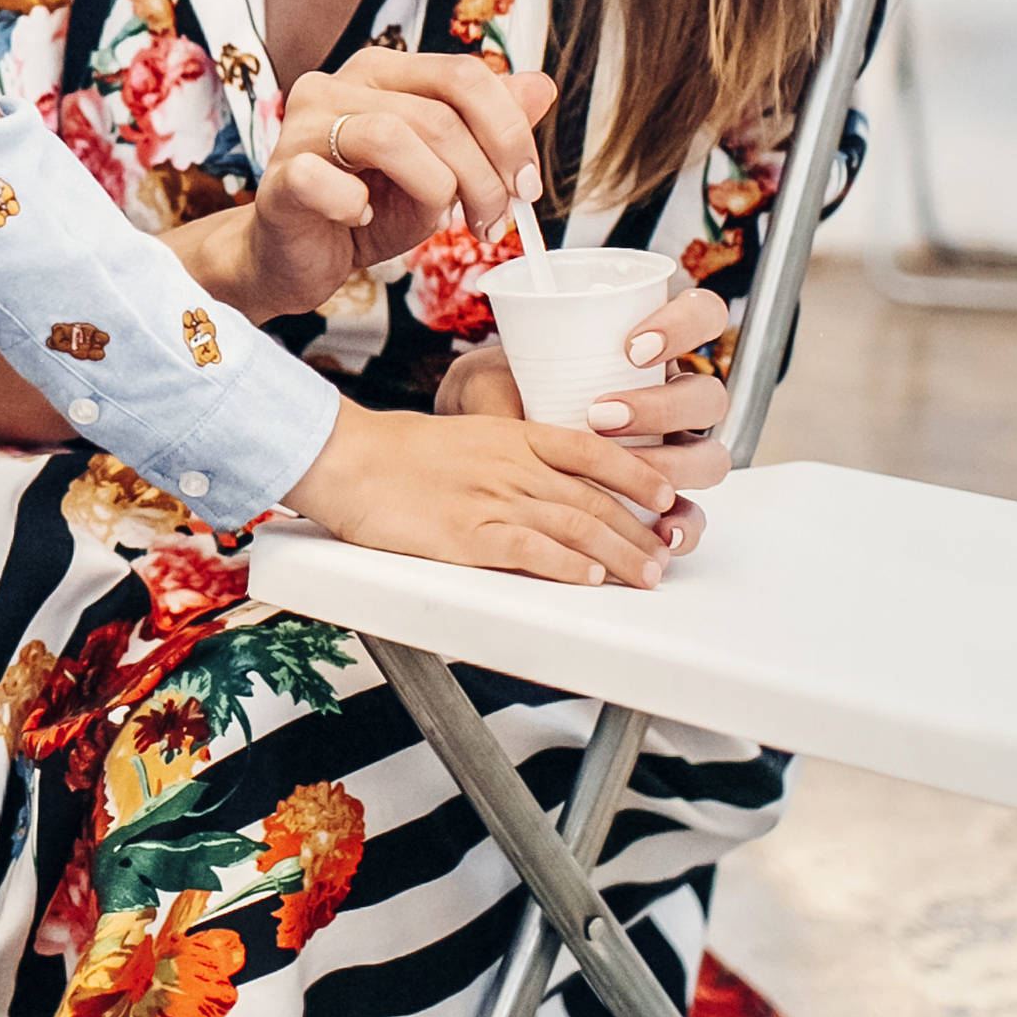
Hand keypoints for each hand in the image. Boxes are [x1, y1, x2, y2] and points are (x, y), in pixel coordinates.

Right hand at [237, 59, 556, 315]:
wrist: (296, 257)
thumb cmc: (365, 209)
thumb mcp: (439, 170)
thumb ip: (484, 129)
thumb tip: (540, 86)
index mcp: (382, 72)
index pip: (462, 75)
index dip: (508, 131)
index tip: (526, 185)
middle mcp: (339, 84)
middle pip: (438, 112)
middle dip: (483, 176)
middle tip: (493, 223)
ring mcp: (302, 124)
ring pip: (392, 135)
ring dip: (436, 190)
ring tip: (441, 225)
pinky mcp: (280, 172)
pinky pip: (329, 181)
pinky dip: (360, 208)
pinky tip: (362, 220)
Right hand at [291, 396, 684, 589]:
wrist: (348, 459)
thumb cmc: (399, 454)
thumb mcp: (466, 439)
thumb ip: (508, 457)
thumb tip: (547, 484)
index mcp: (512, 437)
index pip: (593, 449)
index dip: (638, 472)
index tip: (668, 493)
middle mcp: (511, 465)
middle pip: (594, 497)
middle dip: (638, 529)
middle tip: (664, 555)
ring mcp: (491, 499)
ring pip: (575, 524)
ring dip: (619, 553)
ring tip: (645, 576)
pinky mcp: (467, 534)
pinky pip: (530, 550)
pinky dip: (566, 566)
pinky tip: (589, 579)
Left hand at [436, 281, 729, 549]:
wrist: (481, 459)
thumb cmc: (496, 400)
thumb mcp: (488, 383)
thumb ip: (496, 391)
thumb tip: (506, 408)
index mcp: (644, 352)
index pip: (700, 316)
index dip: (686, 325)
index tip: (632, 346)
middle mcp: (668, 398)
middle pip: (708, 397)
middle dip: (663, 407)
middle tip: (602, 416)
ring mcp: (671, 450)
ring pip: (710, 456)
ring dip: (672, 465)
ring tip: (618, 474)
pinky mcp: (662, 500)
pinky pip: (692, 515)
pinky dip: (684, 526)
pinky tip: (659, 531)